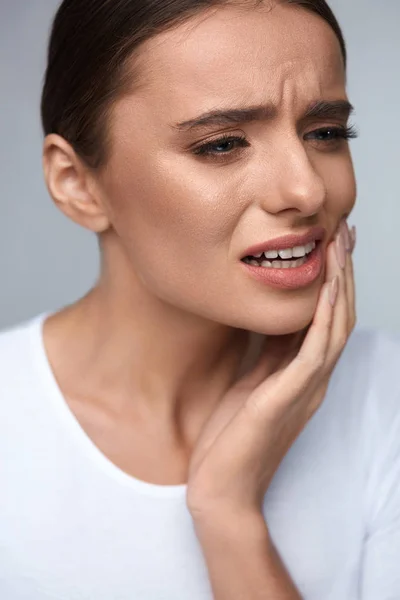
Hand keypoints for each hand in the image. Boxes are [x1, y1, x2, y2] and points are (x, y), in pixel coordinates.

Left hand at [186, 220, 355, 520]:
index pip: (325, 320)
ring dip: (339, 285)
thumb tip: (265, 321)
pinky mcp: (290, 397)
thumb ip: (265, 355)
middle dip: (342, 273)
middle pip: (339, 315)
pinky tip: (326, 288)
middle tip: (342, 233)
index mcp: (301, 375)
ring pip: (336, 326)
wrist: (221, 489)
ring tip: (339, 246)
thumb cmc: (231, 438)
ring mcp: (306, 388)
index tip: (328, 245)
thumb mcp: (249, 383)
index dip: (331, 281)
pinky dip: (324, 315)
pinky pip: (316, 349)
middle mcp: (312, 379)